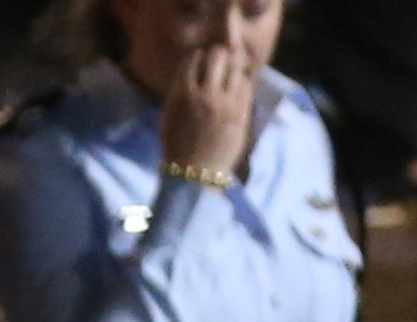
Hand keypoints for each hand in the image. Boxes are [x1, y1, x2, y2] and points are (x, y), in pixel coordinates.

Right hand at [154, 24, 255, 175]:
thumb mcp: (170, 115)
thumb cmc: (178, 145)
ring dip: (232, 66)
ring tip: (229, 72)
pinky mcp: (241, 112)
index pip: (192, 60)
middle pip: (217, 57)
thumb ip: (181, 91)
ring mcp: (226, 103)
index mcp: (183, 95)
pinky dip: (241, 81)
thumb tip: (194, 69)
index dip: (197, 55)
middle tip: (218, 58)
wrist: (195, 173)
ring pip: (235, 68)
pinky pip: (246, 85)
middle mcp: (205, 95)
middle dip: (217, 54)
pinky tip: (236, 87)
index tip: (200, 57)